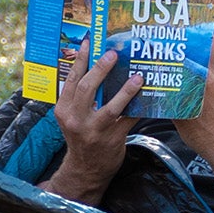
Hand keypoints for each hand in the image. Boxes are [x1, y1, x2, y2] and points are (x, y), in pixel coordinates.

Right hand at [41, 39, 141, 203]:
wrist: (86, 170)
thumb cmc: (83, 137)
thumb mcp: (74, 117)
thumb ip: (81, 97)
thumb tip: (98, 66)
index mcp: (63, 110)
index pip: (71, 80)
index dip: (80, 60)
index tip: (89, 43)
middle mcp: (75, 120)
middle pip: (87, 88)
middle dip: (101, 68)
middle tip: (114, 54)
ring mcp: (94, 131)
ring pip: (110, 107)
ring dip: (126, 90)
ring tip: (139, 77)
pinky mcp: (112, 140)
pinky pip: (128, 120)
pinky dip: (139, 108)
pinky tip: (149, 98)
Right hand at [172, 35, 213, 167]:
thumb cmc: (203, 134)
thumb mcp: (180, 112)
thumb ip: (172, 92)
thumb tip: (159, 80)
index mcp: (207, 79)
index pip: (194, 48)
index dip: (183, 39)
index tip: (173, 35)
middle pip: (210, 43)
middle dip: (196, 38)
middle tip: (182, 38)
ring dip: (205, 50)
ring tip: (190, 52)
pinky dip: (212, 65)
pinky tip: (202, 72)